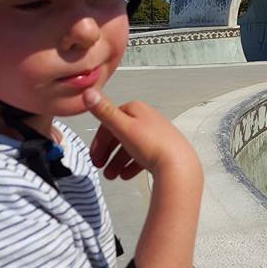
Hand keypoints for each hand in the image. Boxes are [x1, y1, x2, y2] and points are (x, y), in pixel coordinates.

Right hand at [83, 87, 200, 181]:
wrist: (178, 166)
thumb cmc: (151, 145)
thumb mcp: (123, 128)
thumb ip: (104, 112)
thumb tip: (88, 92)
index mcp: (136, 109)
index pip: (110, 121)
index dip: (99, 140)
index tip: (94, 156)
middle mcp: (147, 119)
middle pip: (120, 135)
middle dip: (108, 153)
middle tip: (100, 167)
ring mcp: (156, 135)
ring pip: (131, 147)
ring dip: (117, 162)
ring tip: (111, 176)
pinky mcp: (163, 149)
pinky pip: (143, 156)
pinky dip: (132, 166)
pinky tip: (125, 176)